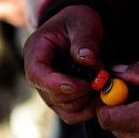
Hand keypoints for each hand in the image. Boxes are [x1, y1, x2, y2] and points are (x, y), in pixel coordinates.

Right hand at [23, 5, 103, 123]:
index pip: (37, 75)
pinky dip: (92, 107)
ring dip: (90, 96)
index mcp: (36, 53)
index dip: (56, 84)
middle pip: (55, 97)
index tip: (77, 84)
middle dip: (82, 88)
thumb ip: (84, 40)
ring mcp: (52, 91)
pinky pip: (76, 115)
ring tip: (100, 75)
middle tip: (100, 70)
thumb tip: (86, 59)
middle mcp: (40, 76)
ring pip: (68, 109)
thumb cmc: (79, 23)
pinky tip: (101, 90)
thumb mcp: (83, 24)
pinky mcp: (65, 100)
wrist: (83, 30)